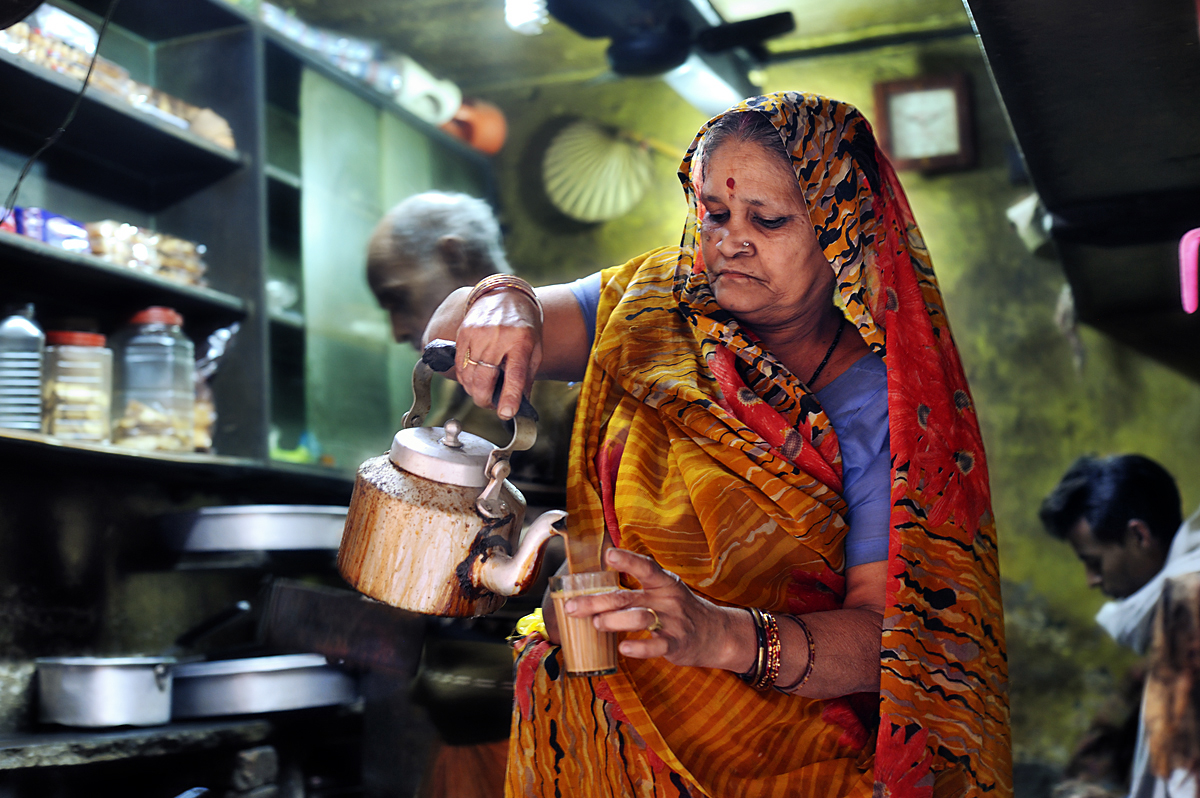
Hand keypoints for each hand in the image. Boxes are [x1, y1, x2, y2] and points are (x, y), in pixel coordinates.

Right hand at [455, 289, 542, 419]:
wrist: (505, 295)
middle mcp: (498, 337)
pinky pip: (459, 366)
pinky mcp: (463, 333)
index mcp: (521, 341)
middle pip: (483, 380)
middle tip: (492, 404)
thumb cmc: (524, 325)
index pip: (514, 375)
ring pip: (468, 377)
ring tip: (484, 390)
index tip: (506, 414)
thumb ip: (526, 377)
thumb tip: (518, 405)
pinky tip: (474, 378)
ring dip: (474, 391)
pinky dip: (465, 378)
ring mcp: (477, 334)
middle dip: (485, 400)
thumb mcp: (535, 349)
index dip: (509, 398)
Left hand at [562, 548, 753, 671]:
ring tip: (596, 623)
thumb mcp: (664, 590)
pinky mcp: (677, 644)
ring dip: (613, 621)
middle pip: (627, 596)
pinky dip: (639, 647)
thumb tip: (595, 587)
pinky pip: (656, 646)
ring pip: (639, 617)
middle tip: (571, 606)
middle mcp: (667, 598)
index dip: (627, 560)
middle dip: (596, 601)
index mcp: (663, 582)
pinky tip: (624, 647)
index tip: (608, 554)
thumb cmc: (680, 610)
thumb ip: (636, 588)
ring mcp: (673, 621)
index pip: (645, 567)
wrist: (716, 634)